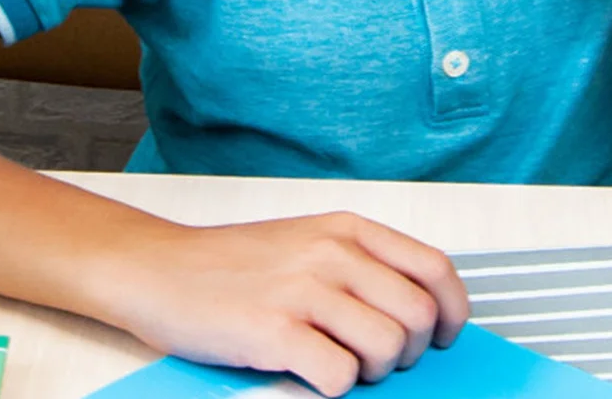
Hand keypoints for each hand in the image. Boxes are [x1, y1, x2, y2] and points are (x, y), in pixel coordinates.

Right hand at [108, 211, 467, 395]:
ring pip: (386, 347)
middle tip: (377, 361)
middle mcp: (331, 253)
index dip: (452, 311)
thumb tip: (414, 317)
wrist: (159, 269)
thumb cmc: (230, 264)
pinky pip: (338, 376)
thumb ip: (356, 269)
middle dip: (408, 354)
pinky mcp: (275, 331)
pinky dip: (333, 388)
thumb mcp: (304, 243)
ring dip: (371, 373)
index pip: (433, 268)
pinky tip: (308, 374)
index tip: (446, 337)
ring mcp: (304, 290)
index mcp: (345, 229)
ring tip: (340, 366)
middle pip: (418, 316)